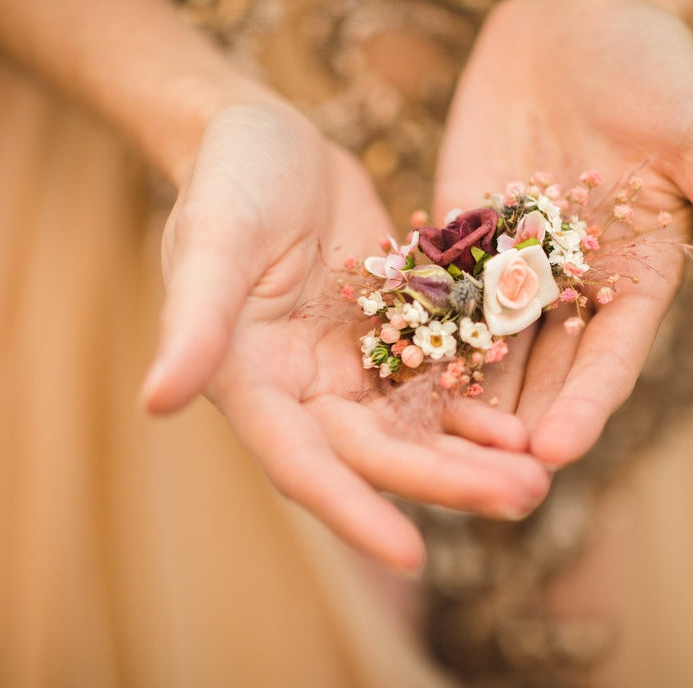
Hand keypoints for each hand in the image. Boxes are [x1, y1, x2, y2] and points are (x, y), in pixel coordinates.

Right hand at [140, 102, 549, 572]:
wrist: (269, 136)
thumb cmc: (226, 182)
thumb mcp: (212, 242)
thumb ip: (193, 322)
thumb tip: (155, 402)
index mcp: (252, 385)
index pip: (303, 465)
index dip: (352, 511)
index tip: (411, 556)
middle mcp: (304, 391)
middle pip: (379, 454)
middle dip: (448, 482)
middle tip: (522, 499)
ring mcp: (352, 366)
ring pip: (418, 429)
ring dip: (475, 457)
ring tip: (537, 478)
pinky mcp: (392, 333)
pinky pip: (441, 381)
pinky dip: (478, 407)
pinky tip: (525, 426)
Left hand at [434, 0, 692, 466]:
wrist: (587, 18)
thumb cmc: (665, 74)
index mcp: (635, 278)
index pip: (609, 358)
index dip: (585, 406)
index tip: (556, 454)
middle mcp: (572, 283)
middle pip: (543, 367)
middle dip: (515, 422)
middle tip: (482, 480)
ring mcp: (512, 259)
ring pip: (484, 339)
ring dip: (460, 391)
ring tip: (427, 444)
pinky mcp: (462, 228)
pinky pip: (440, 282)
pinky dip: (418, 323)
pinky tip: (386, 363)